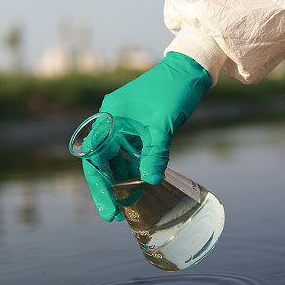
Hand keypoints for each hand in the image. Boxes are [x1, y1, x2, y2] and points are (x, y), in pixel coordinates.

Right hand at [83, 52, 212, 220]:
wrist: (190, 69)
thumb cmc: (173, 91)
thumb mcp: (163, 125)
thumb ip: (155, 154)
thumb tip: (150, 182)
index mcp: (109, 117)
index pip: (94, 157)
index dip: (99, 186)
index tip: (108, 210)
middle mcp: (111, 120)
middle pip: (101, 161)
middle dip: (107, 188)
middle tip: (115, 215)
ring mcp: (123, 124)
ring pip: (114, 158)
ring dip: (120, 180)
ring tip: (127, 206)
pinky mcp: (136, 126)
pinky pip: (128, 152)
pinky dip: (132, 169)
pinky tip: (138, 185)